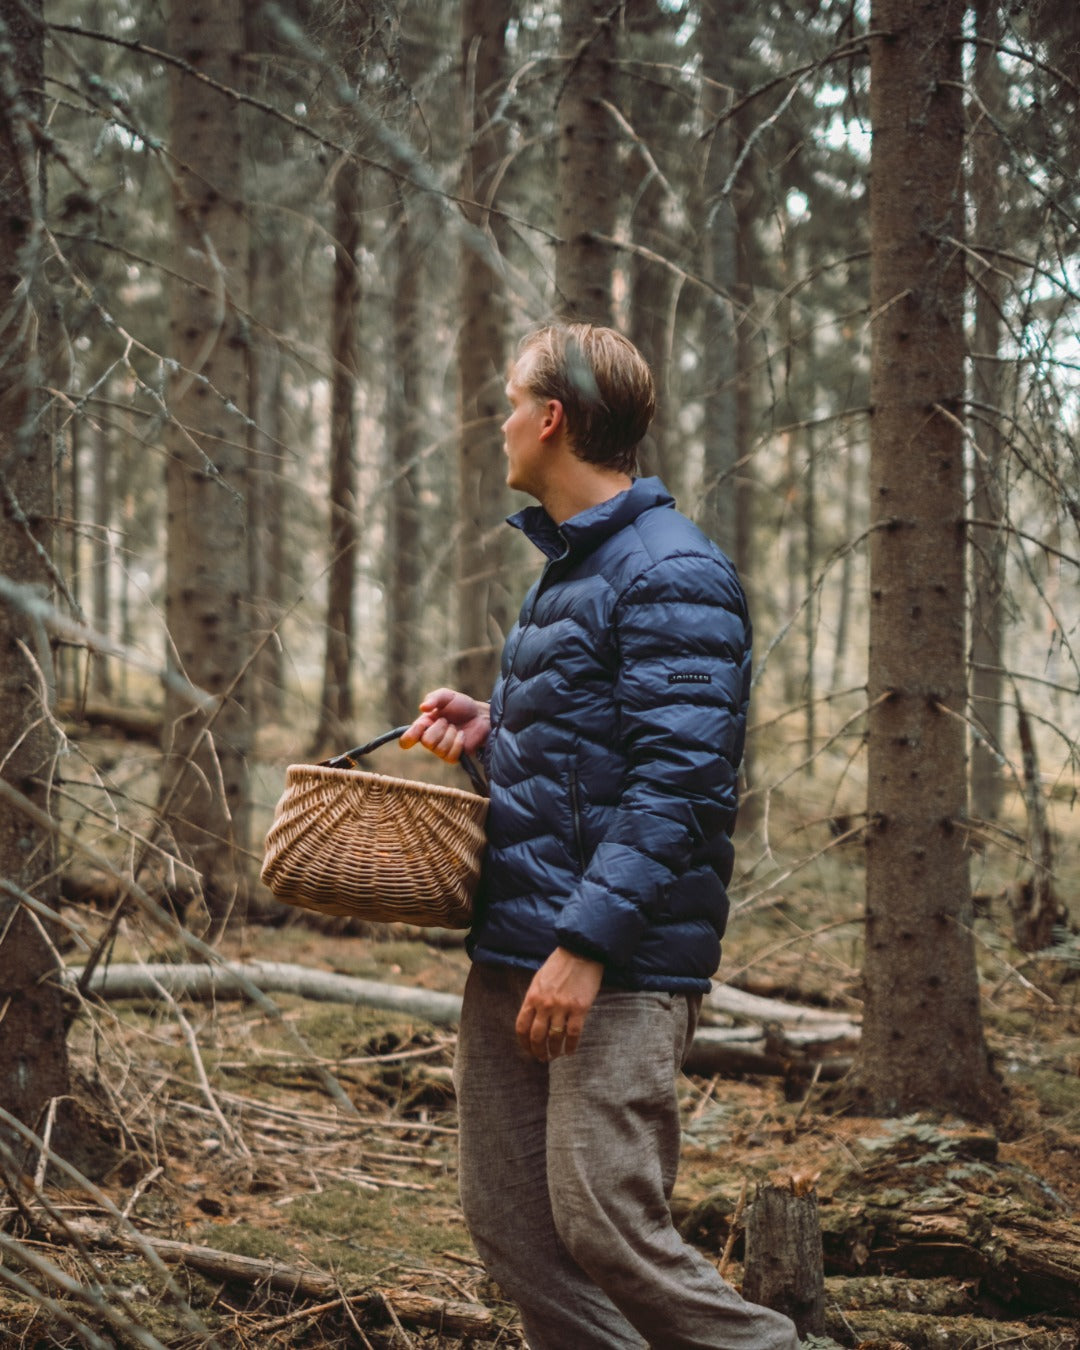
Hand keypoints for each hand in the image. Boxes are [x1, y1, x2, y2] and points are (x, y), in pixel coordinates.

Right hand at [399, 688, 489, 762]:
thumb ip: (433, 698)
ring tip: (455, 727)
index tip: (421, 725)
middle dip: (440, 728)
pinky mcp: (453, 757)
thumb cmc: (461, 705)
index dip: (410, 736)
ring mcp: (440, 750)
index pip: (406, 740)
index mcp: (422, 726)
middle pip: (426, 742)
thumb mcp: (446, 696)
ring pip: (440, 749)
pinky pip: (451, 755)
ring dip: (451, 734)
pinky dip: (458, 742)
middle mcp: (429, 740)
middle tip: (447, 721)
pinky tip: (462, 735)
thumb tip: (422, 708)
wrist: (480, 715)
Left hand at [516, 947, 603, 1061]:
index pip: (522, 1027)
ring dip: (554, 1051)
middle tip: (541, 1058)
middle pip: (537, 1036)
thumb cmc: (559, 965)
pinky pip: (573, 1034)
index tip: (528, 1049)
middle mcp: (545, 1005)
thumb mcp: (539, 980)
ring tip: (555, 1055)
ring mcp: (562, 1008)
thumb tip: (532, 1018)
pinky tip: (570, 1051)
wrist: (581, 952)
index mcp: (532, 997)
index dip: (524, 1043)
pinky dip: (571, 1046)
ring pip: (554, 1038)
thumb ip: (535, 999)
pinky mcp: (579, 1009)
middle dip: (538, 1051)